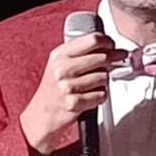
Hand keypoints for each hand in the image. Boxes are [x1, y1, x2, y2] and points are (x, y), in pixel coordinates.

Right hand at [20, 33, 125, 155]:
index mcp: (59, 55)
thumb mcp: (60, 63)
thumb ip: (81, 52)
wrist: (41, 115)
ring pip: (104, 77)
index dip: (107, 42)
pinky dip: (100, 96)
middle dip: (112, 61)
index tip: (112, 46)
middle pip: (102, 57)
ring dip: (104, 82)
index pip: (92, 40)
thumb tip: (109, 47)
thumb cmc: (53, 88)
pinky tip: (91, 96)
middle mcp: (62, 68)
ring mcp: (67, 86)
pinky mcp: (74, 103)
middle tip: (114, 63)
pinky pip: (101, 95)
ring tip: (93, 84)